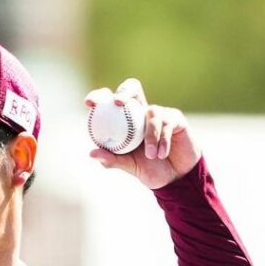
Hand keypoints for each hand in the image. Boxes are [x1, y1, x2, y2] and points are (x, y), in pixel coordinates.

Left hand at [86, 79, 200, 189]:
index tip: (89, 103)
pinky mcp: (175, 118)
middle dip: (124, 91)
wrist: (175, 177)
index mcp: (125, 122)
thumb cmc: (149, 169)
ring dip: (150, 136)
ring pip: (151, 112)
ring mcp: (159, 113)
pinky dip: (163, 140)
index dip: (99, 97)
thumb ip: (112, 159)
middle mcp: (140, 113)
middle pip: (132, 87)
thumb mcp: (129, 166)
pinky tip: (162, 154)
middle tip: (119, 103)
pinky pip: (166, 123)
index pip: (111, 102)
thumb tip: (92, 153)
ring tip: (151, 156)